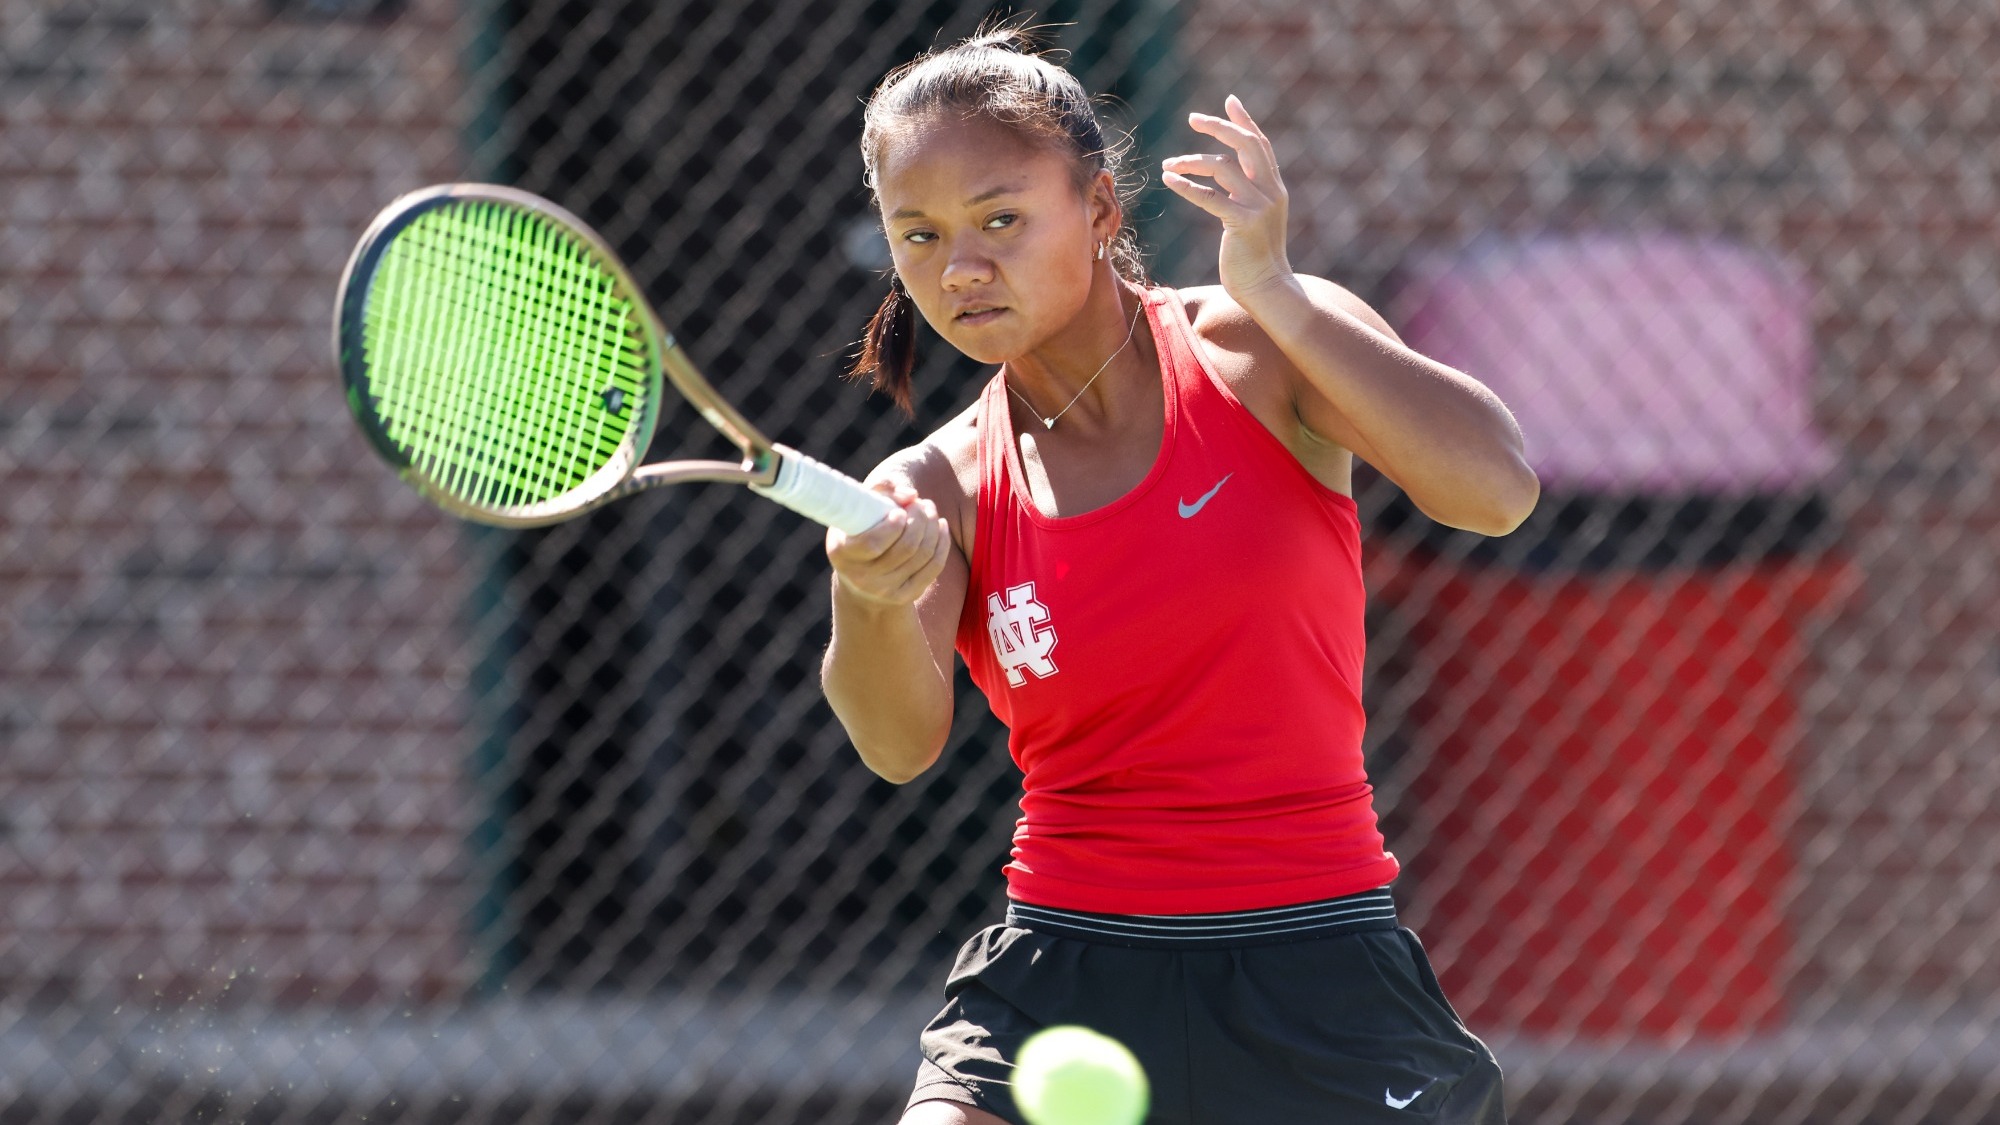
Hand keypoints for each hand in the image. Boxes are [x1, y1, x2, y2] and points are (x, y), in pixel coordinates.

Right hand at [826, 479, 949, 607]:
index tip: (900, 511)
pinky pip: (934, 568)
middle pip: (905, 549)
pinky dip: (942, 543)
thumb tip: (911, 495)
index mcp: (843, 554)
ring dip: (932, 527)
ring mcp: (885, 591)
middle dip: (920, 520)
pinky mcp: (906, 595)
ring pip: (923, 556)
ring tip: (930, 511)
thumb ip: (880, 491)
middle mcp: (862, 578)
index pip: (872, 544)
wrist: (860, 580)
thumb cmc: (858, 533)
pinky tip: (941, 527)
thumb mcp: (857, 511)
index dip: (892, 527)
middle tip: (921, 504)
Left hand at [1162, 94, 1296, 307]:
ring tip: (1169, 165)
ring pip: (1223, 167)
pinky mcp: (1243, 222)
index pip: (1260, 145)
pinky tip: (1169, 180)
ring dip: (1192, 162)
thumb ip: (1247, 197)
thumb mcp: (1256, 221)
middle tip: (1193, 118)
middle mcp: (1270, 191)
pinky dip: (1187, 187)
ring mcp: (1259, 206)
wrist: (1268, 289)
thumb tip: (1227, 180)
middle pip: (1246, 144)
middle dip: (1219, 127)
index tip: (1230, 100)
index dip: (1245, 121)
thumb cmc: (1255, 260)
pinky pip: (1210, 197)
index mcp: (1274, 188)